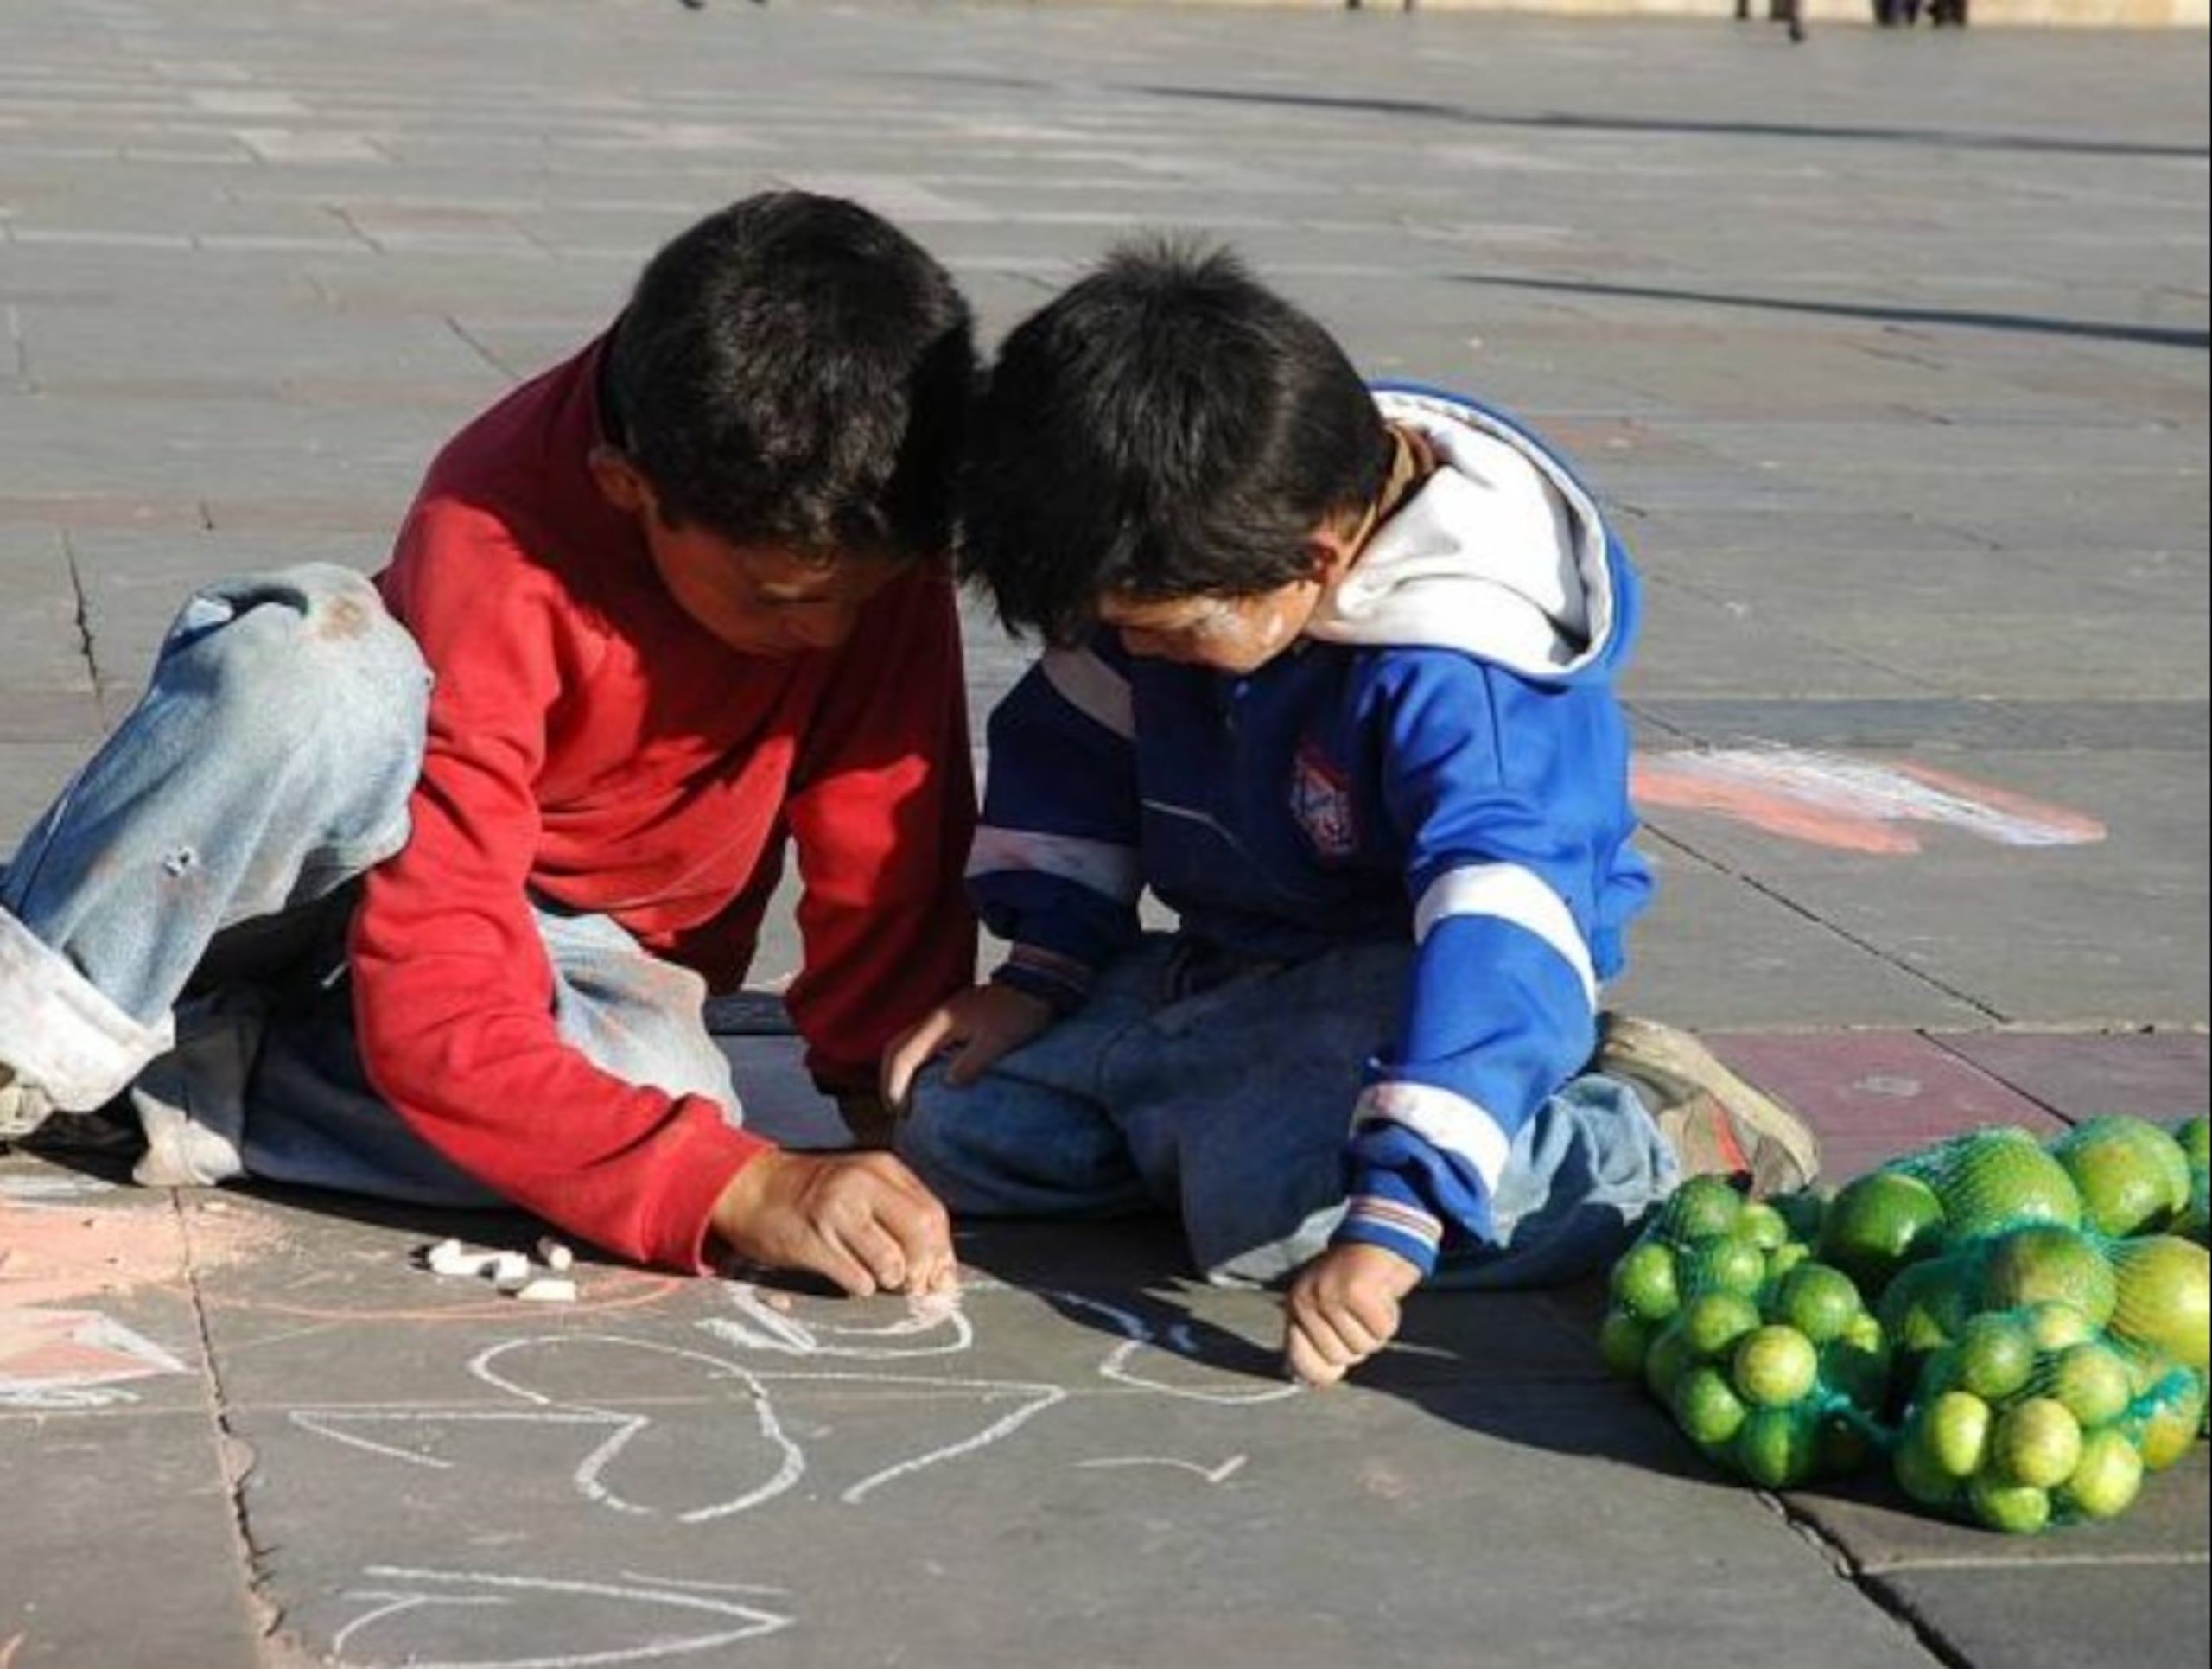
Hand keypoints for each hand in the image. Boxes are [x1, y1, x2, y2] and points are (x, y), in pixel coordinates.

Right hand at [711, 1148, 956, 1296]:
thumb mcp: (862, 1186)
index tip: (938, 1277)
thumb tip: (940, 1270)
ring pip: (890, 1261)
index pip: (933, 1214)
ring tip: (873, 1276)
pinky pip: (856, 1279)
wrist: (751, 1189)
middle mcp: (861, 1184)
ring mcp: (835, 1211)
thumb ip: (900, 1215)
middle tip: (912, 1285)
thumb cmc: (814, 1194)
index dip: (941, 1253)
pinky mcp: (812, 1241)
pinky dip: (859, 1287)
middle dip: (924, 1269)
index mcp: (881, 1169)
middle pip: (920, 1234)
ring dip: (889, 1280)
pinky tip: (846, 1275)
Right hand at [879, 983, 1053, 1109]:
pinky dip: (913, 1064)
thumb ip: (972, 1062)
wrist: (1036, 983)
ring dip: (899, 1072)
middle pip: (894, 1049)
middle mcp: (933, 1018)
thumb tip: (949, 1083)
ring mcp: (940, 1016)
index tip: (900, 1113)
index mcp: (939, 1024)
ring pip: (904, 1044)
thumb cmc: (1019, 1013)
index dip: (894, 1087)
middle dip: (889, 1081)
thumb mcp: (999, 1042)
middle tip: (896, 1111)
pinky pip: (919, 1043)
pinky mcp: (951, 1019)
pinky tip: (924, 1080)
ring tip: (905, 1099)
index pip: (901, 1056)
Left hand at [1283, 1242, 1422, 1387]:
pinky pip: (1381, 1329)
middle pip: (1340, 1358)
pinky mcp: (1354, 1290)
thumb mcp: (1326, 1309)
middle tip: (1361, 1317)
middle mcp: (1306, 1300)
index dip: (1321, 1373)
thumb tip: (1301, 1380)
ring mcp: (1328, 1294)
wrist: (1381, 1239)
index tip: (1337, 1368)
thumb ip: (1314, 1342)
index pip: (1299, 1362)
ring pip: (1363, 1346)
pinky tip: (1382, 1296)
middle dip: (1359, 1344)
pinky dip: (1390, 1317)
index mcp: (1296, 1306)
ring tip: (1372, 1303)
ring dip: (1377, 1330)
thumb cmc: (1357, 1282)